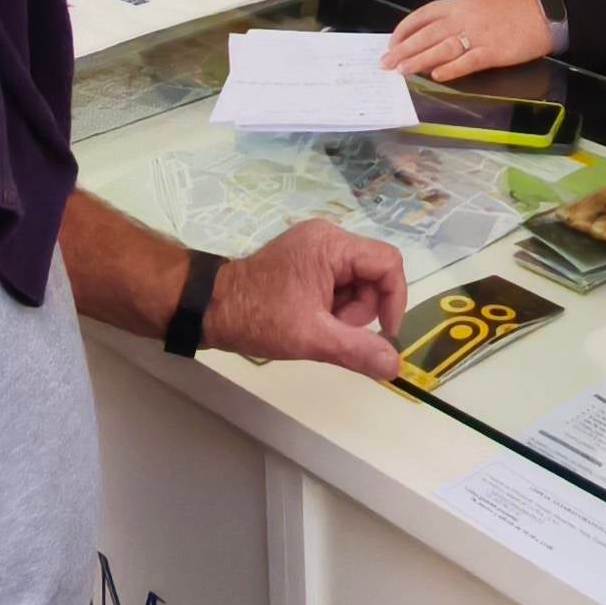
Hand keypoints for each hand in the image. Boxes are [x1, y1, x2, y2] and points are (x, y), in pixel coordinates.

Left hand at [208, 221, 408, 378]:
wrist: (209, 309)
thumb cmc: (259, 317)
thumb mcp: (312, 337)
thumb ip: (357, 349)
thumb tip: (395, 366)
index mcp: (331, 244)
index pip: (388, 262)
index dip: (394, 299)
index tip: (385, 334)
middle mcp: (327, 238)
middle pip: (372, 275)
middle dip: (359, 311)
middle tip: (331, 330)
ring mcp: (315, 249)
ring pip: (357, 284)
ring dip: (344, 313)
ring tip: (314, 326)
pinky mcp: (306, 262)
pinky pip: (338, 285)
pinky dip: (331, 308)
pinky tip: (309, 320)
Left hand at [381, 0, 552, 82]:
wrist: (544, 13)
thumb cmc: (512, 10)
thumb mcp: (480, 5)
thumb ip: (457, 18)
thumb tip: (433, 36)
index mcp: (460, 5)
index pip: (423, 15)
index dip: (404, 29)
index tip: (391, 42)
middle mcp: (464, 18)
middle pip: (426, 35)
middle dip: (403, 50)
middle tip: (387, 63)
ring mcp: (478, 36)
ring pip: (441, 49)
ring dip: (419, 61)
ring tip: (402, 71)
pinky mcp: (493, 52)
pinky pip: (467, 62)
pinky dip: (450, 70)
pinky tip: (436, 77)